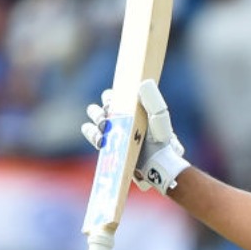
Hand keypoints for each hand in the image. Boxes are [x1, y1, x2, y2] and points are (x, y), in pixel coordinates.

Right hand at [81, 79, 189, 193]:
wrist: (157, 165)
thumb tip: (142, 83)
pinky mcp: (106, 144)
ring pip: (92, 117)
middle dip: (100, 111)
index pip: (111, 95)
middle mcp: (119, 117)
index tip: (114, 106)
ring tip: (106, 130)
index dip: (109, 98)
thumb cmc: (161, 141)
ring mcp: (111, 130)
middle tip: (108, 120)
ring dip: (96, 121)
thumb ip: (153, 101)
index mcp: (130, 108)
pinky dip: (93, 134)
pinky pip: (90, 132)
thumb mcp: (159, 120)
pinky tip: (103, 141)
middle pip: (99, 105)